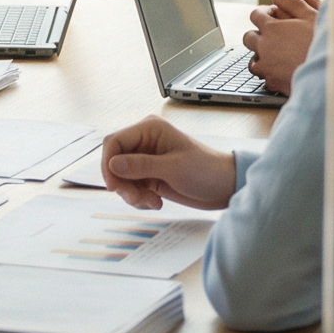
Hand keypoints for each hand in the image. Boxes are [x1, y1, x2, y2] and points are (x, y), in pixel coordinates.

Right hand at [99, 115, 236, 211]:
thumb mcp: (173, 168)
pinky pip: (131, 186)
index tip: (114, 187)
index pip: (114, 142)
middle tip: (137, 199)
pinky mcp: (149, 175)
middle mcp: (145, 141)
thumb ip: (141, 166)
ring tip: (152, 202)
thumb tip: (113, 164)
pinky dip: (138, 198)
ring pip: (121, 177)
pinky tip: (155, 202)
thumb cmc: (206, 171)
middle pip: (114, 162)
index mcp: (150, 129)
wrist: (224, 187)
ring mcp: (146, 159)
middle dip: (122, 184)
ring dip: (131, 194)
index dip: (108, 164)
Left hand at [244, 0, 320, 92]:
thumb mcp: (311, 15)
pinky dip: (270, 74)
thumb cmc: (323, 42)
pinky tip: (282, 72)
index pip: (255, 15)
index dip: (264, 14)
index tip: (272, 16)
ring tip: (276, 56)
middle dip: (258, 35)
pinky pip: (264, 78)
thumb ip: (292, 3)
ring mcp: (266, 66)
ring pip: (253, 61)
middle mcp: (264, 47)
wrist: (331, 72)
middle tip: (273, 37)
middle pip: (248, 38)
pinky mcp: (272, 83)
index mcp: (271, 28)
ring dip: (261, 57)